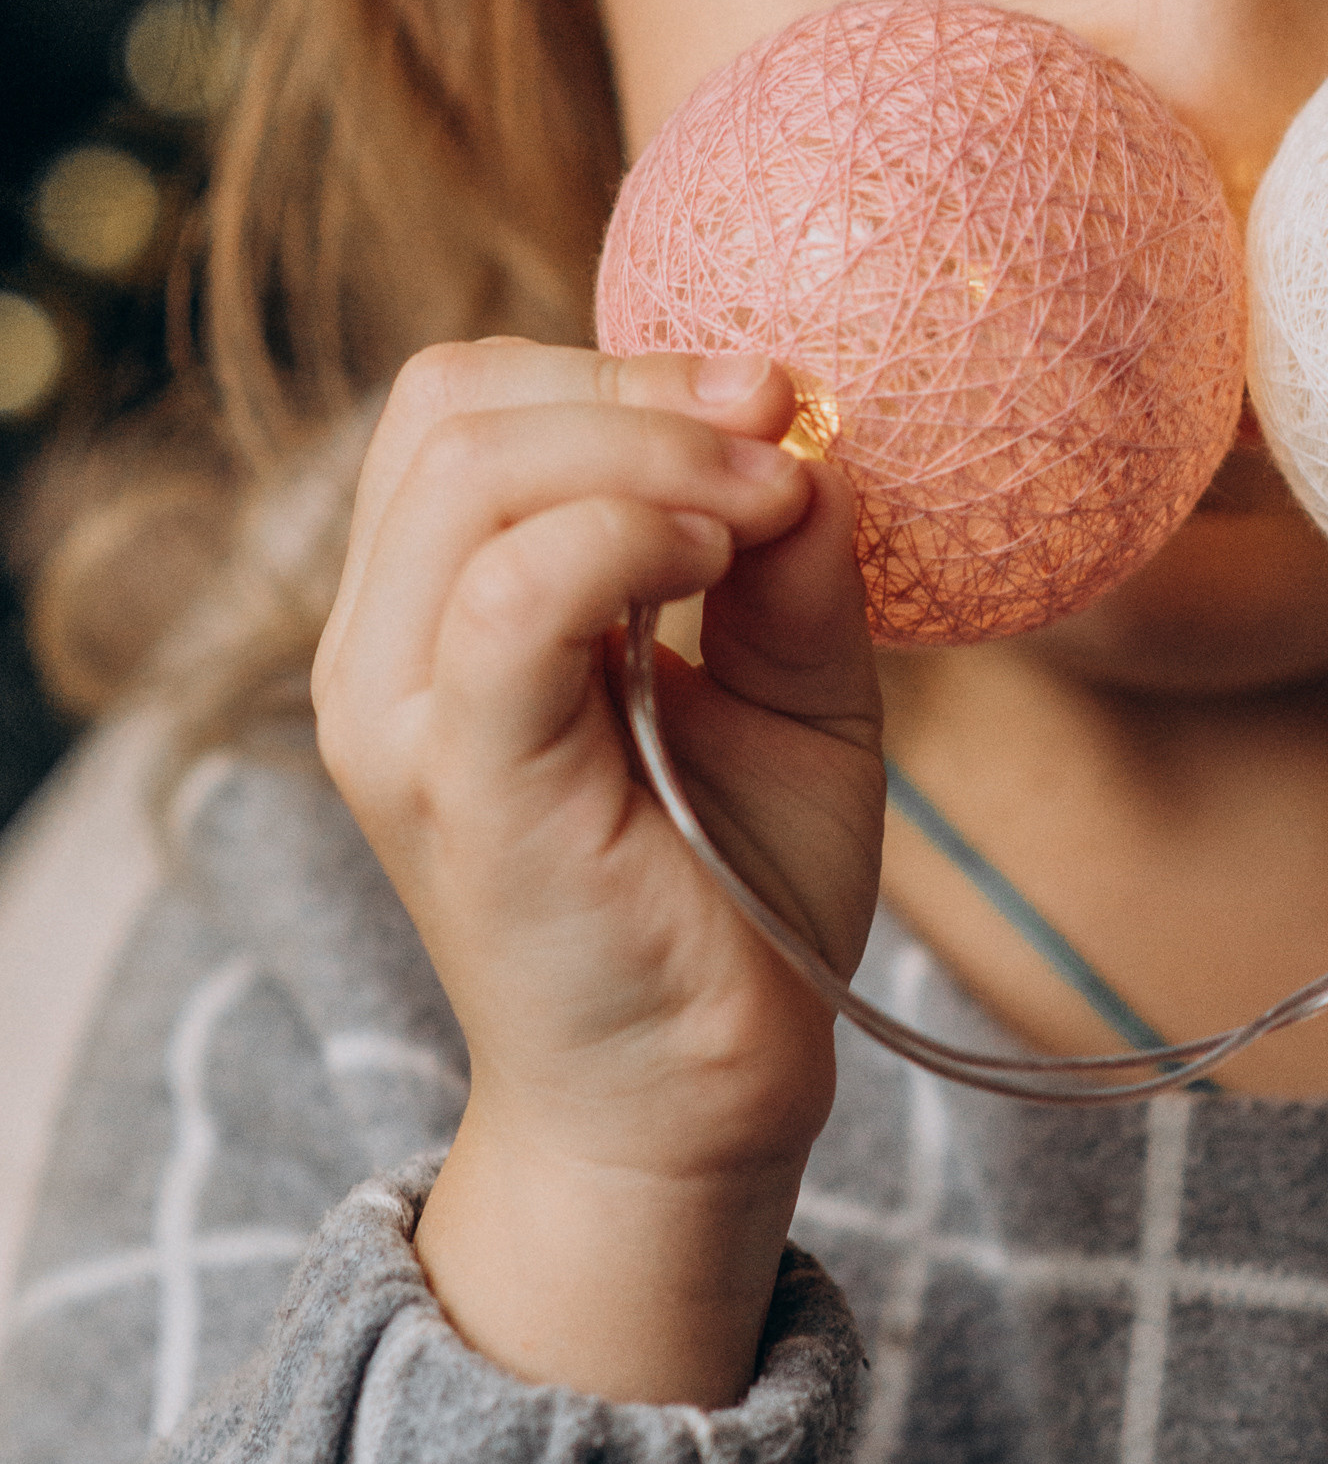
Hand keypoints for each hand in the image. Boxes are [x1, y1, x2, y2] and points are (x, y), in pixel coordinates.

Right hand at [313, 341, 883, 1399]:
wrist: (698, 1099)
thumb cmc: (731, 892)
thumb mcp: (787, 688)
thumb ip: (787, 563)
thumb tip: (812, 436)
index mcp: (433, 612)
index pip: (465, 404)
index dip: (615, 363)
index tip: (772, 396)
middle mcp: (381, 655)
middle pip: (454, 408)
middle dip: (637, 381)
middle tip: (781, 422)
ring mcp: (402, 720)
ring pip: (468, 473)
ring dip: (649, 447)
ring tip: (767, 502)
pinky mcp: (462, 783)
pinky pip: (506, 595)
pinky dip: (628, 534)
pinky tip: (723, 561)